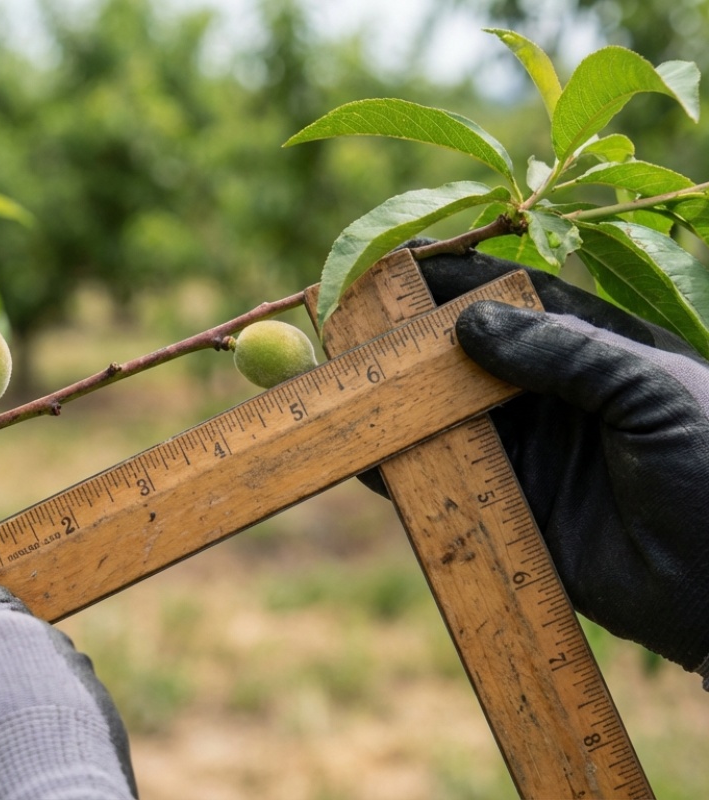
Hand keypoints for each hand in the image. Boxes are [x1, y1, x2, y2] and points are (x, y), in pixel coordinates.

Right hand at [379, 244, 708, 682]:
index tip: (390, 261)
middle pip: (458, 353)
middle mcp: (545, 392)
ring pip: (437, 413)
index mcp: (589, 347)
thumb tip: (467, 325)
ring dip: (388, 401)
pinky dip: (394, 466)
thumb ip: (565, 354)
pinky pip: (437, 478)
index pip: (506, 297)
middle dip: (401, 338)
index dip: (449, 276)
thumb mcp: (650, 394)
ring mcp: (522, 449)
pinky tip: (359, 451)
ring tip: (330, 385)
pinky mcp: (503, 506)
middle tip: (342, 324)